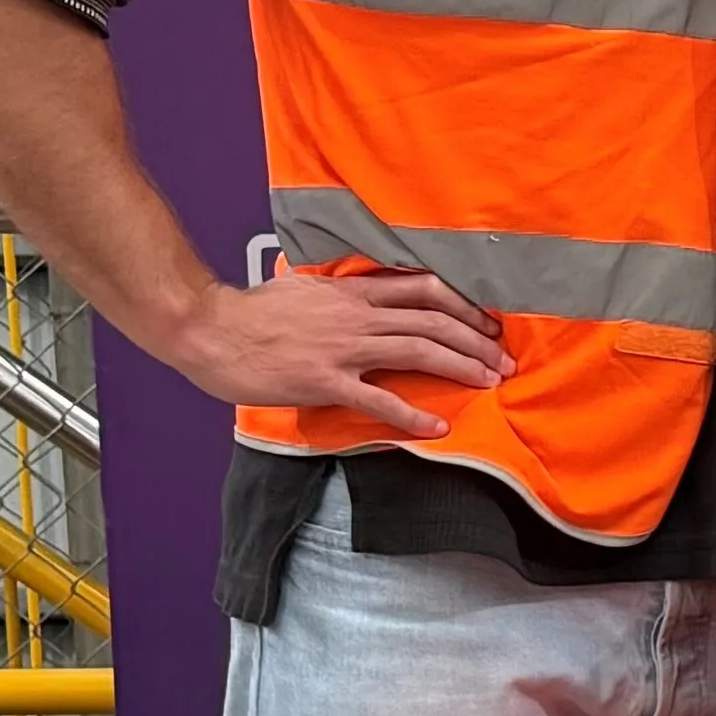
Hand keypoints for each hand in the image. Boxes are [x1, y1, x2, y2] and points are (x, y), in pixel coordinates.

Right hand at [164, 270, 505, 435]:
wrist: (211, 329)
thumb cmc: (251, 311)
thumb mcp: (303, 288)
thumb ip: (339, 293)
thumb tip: (360, 293)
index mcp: (352, 292)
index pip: (423, 289)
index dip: (464, 305)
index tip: (488, 322)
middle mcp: (356, 316)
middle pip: (432, 321)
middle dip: (476, 341)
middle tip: (504, 360)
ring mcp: (344, 349)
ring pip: (418, 351)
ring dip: (461, 367)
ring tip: (490, 383)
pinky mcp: (327, 382)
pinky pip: (379, 399)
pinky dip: (412, 414)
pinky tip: (437, 427)